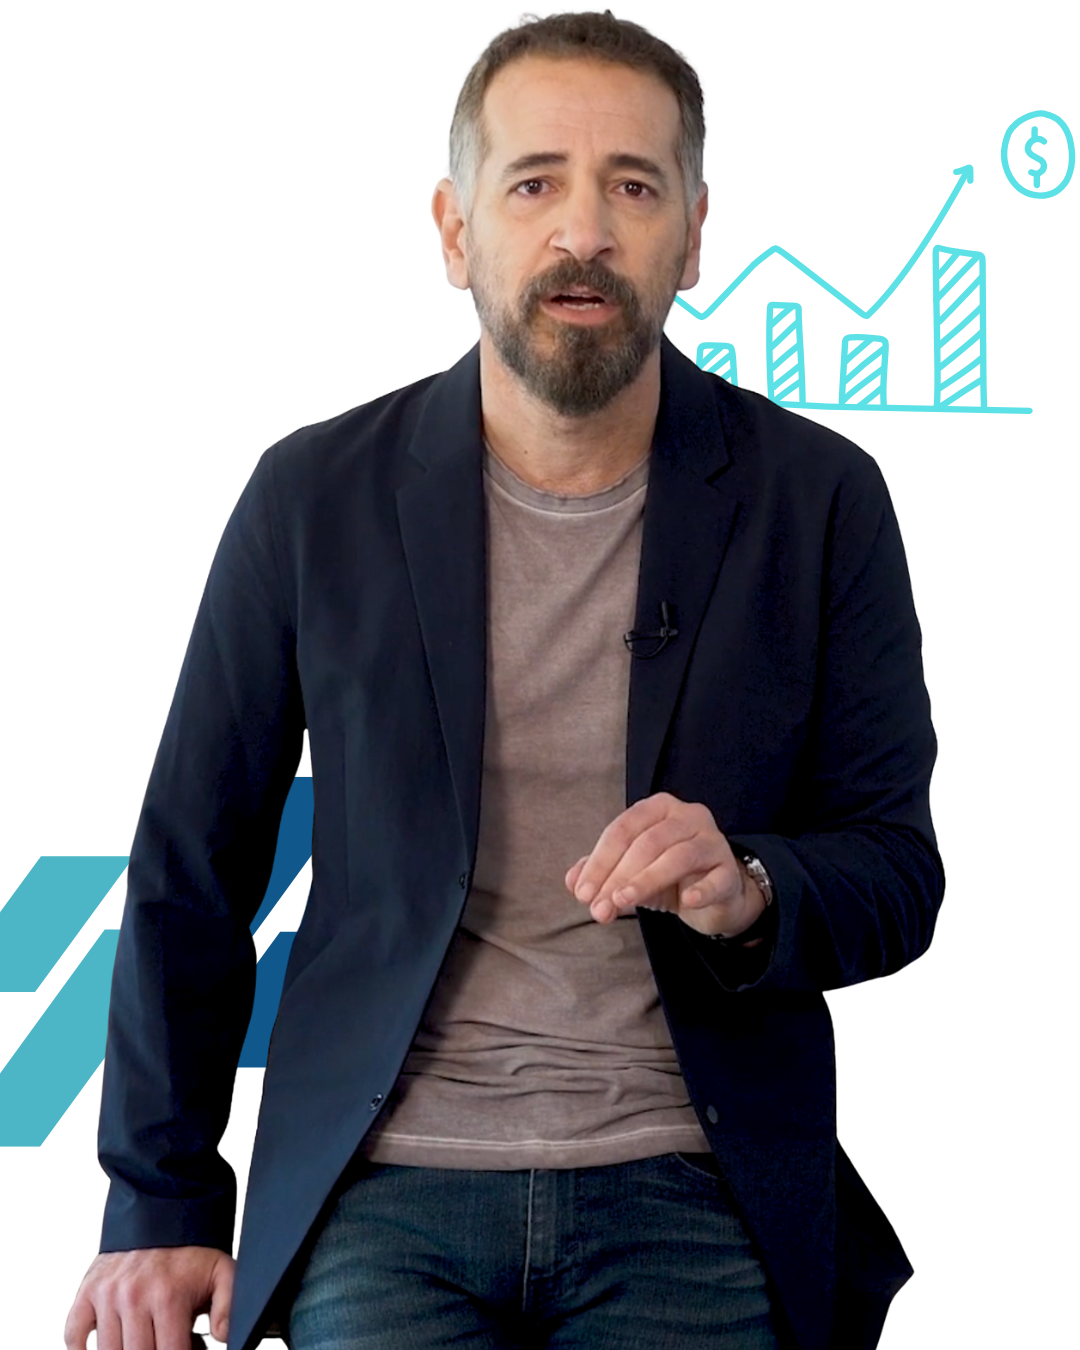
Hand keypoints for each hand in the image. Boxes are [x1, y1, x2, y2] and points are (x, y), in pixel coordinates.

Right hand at [63, 1245, 234, 1348]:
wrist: (159, 1213)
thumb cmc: (190, 1252)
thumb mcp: (221, 1271)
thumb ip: (228, 1305)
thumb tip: (221, 1337)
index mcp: (167, 1297)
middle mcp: (133, 1298)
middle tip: (161, 1344)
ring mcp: (105, 1297)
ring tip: (142, 1342)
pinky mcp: (86, 1294)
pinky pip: (73, 1337)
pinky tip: (102, 1348)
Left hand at [565, 792, 766, 942]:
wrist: (715, 896)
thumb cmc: (667, 875)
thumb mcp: (630, 871)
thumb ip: (601, 872)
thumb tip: (572, 881)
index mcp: (659, 808)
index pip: (623, 829)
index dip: (600, 861)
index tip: (582, 892)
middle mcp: (688, 816)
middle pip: (648, 842)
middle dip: (618, 876)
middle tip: (598, 908)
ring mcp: (713, 841)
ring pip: (678, 856)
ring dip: (646, 881)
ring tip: (622, 903)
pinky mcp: (730, 870)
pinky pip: (716, 878)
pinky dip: (701, 890)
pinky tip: (686, 902)